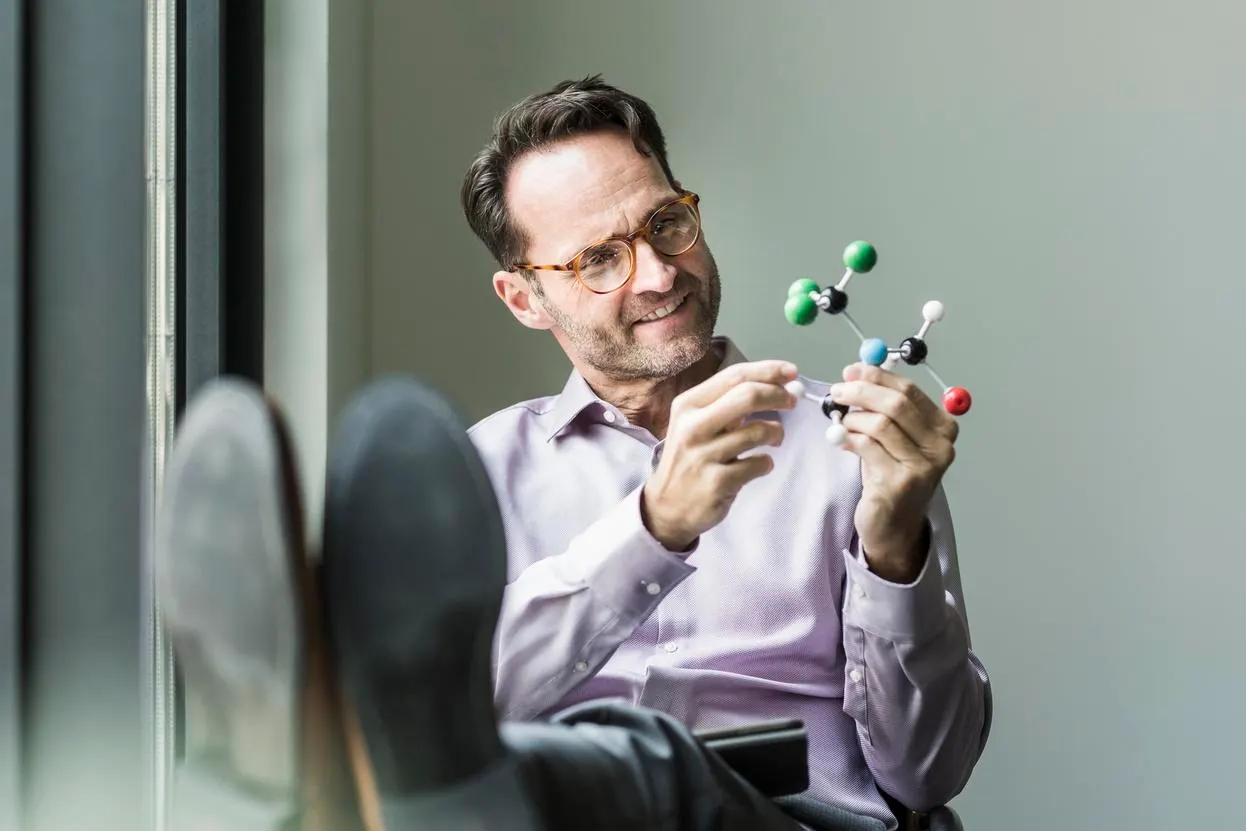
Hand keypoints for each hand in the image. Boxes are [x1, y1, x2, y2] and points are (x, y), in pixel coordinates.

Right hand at [642, 360, 798, 550]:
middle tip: (792, 402)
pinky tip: (760, 465)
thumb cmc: (689, 460)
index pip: (733, 376)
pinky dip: (766, 463)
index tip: (791, 372)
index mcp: (688, 405)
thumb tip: (774, 385)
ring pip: (757, 431)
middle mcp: (692, 426)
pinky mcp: (716, 482)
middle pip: (747, 396)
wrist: (666, 506)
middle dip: (777, 396)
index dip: (768, 370)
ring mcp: (703, 455)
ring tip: (775, 438)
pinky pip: (757, 464)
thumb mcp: (695, 424)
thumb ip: (727, 404)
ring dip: (776, 432)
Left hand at [830, 363, 958, 580]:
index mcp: (943, 427)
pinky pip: (867, 447)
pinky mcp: (901, 483)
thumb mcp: (892, 435)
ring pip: (880, 424)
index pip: (909, 390)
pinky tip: (841, 440)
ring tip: (841, 422)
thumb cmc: (890, 474)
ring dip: (852, 418)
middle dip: (861, 392)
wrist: (893, 524)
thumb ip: (880, 404)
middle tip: (837, 391)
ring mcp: (923, 466)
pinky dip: (848, 438)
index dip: (877, 376)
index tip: (851, 371)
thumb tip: (856, 370)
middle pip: (896, 403)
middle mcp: (940, 446)